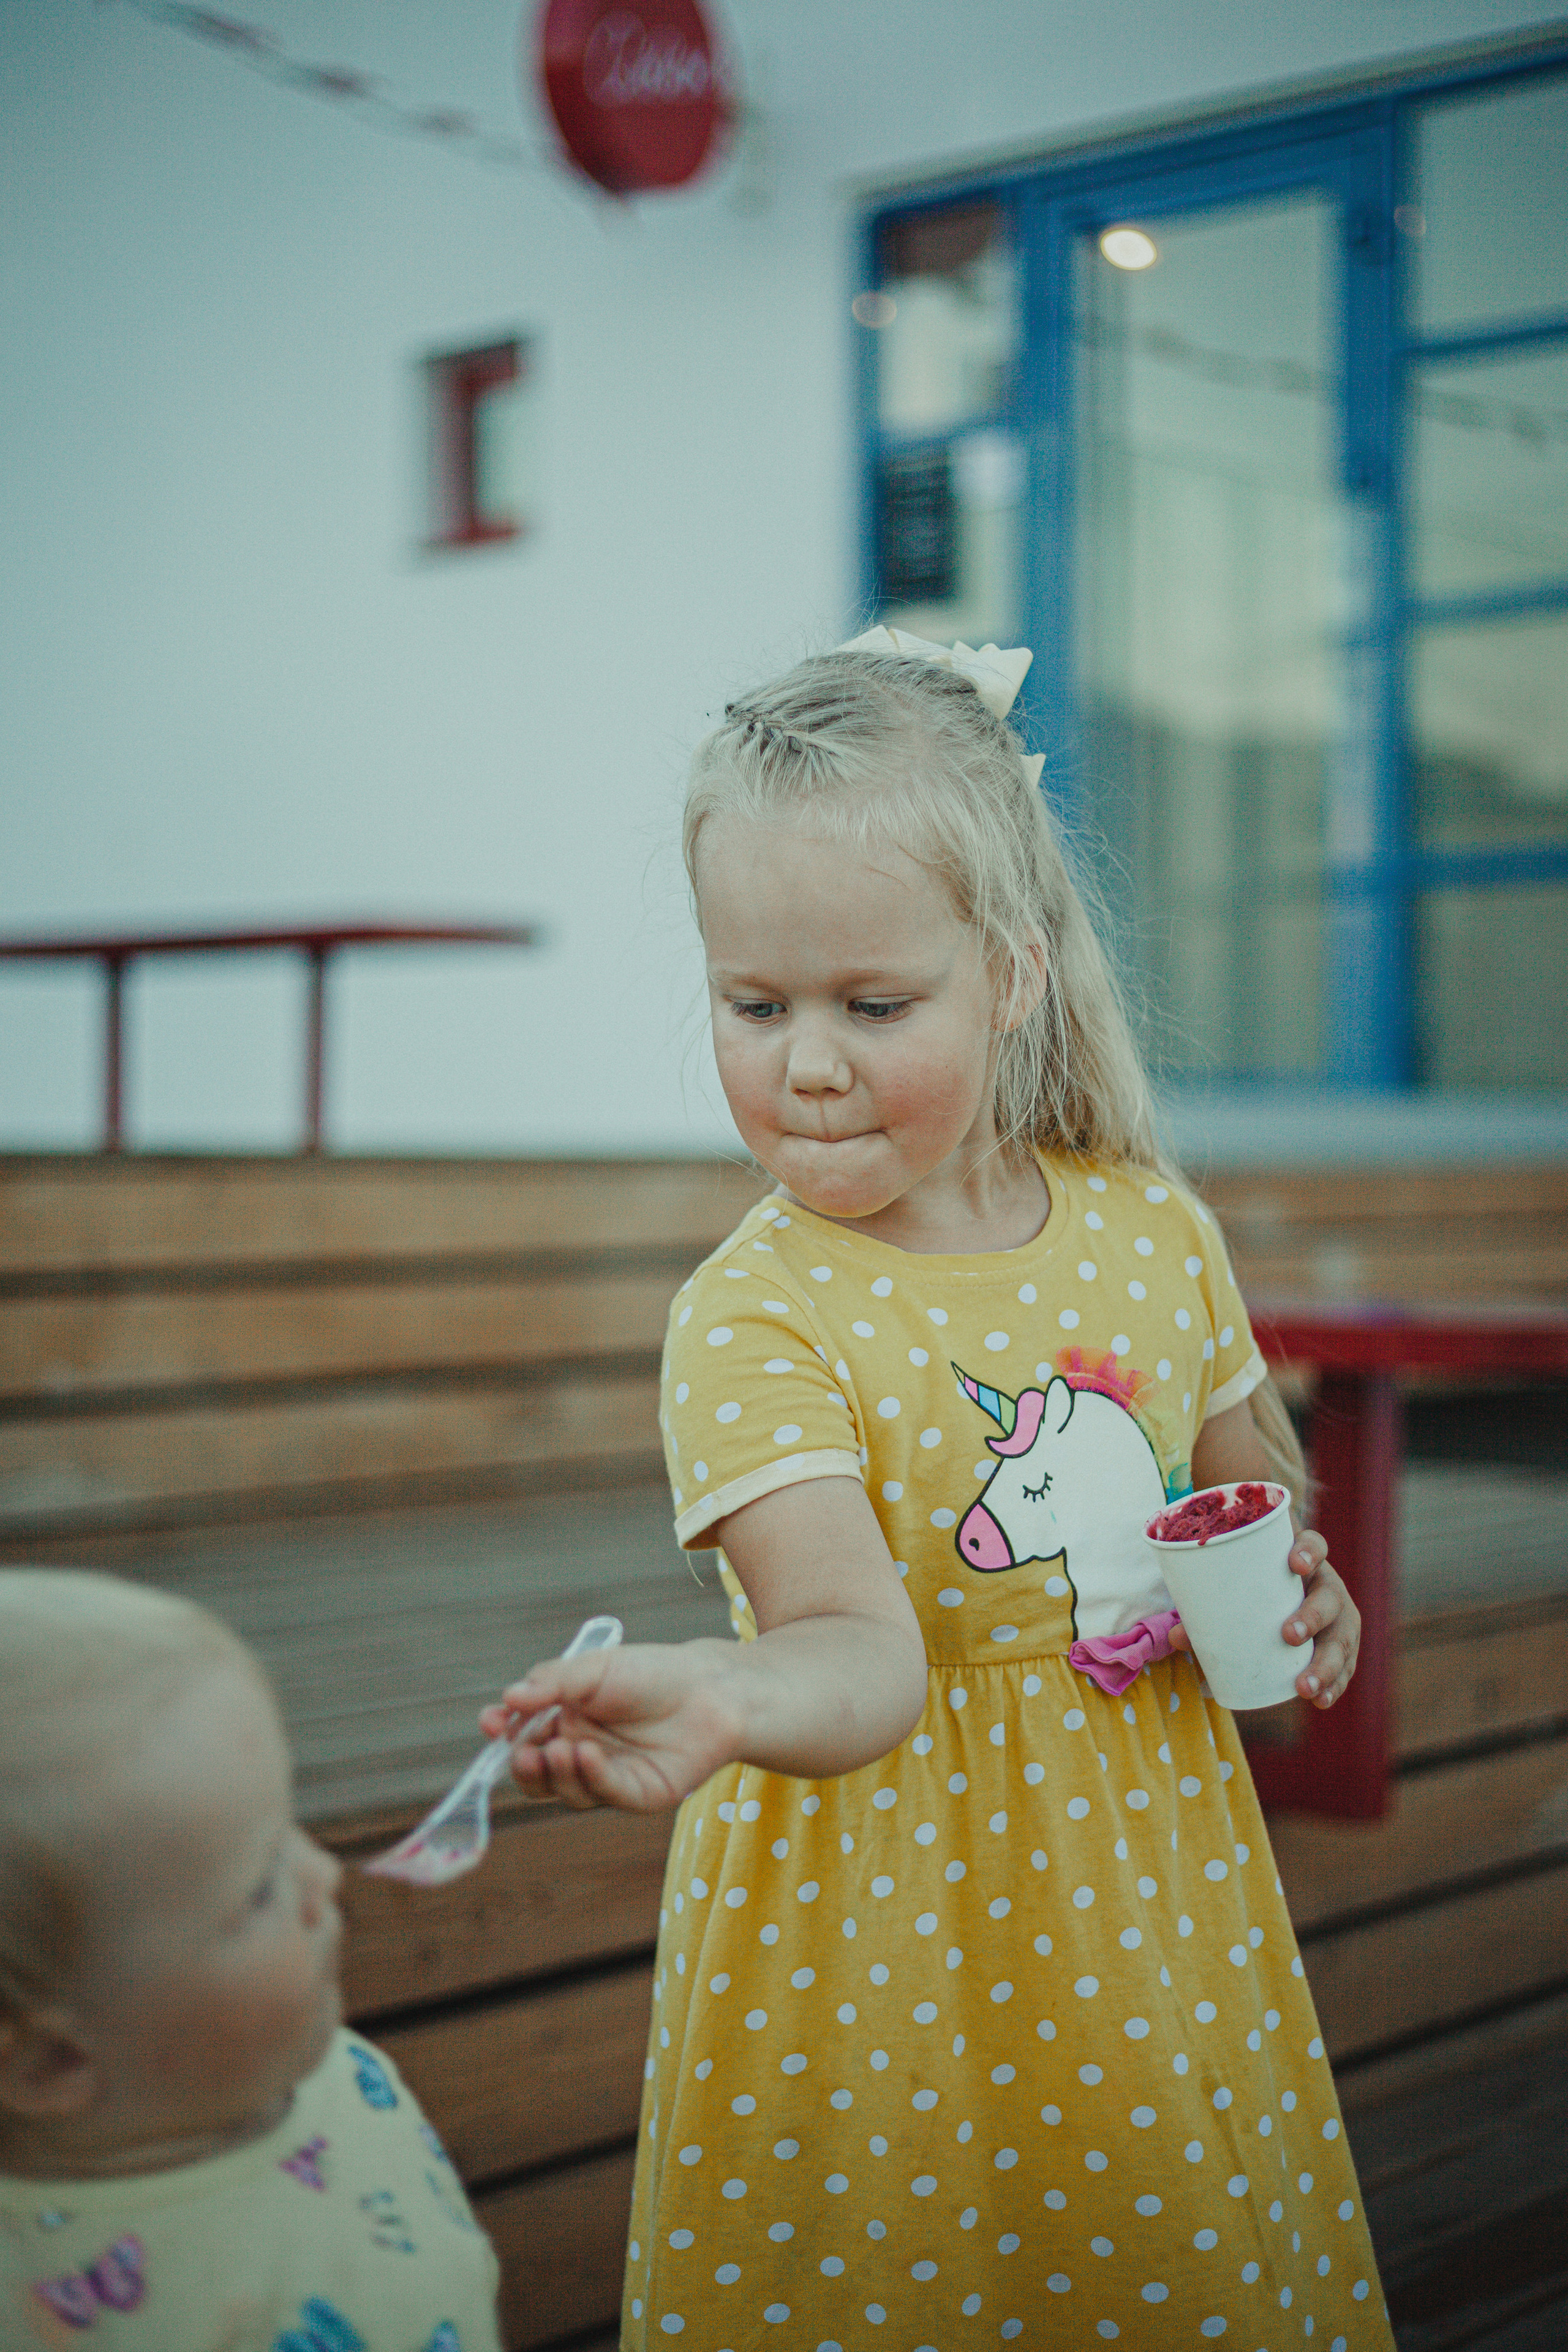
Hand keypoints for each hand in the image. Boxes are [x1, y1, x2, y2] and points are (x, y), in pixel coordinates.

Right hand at [478, 1639, 743, 1811]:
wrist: (711, 1689)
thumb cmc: (653, 1673)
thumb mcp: (596, 1668)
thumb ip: (552, 1683)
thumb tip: (508, 1699)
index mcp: (566, 1720)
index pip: (522, 1735)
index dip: (502, 1734)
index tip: (490, 1723)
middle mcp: (581, 1752)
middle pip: (536, 1774)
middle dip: (523, 1766)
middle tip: (521, 1752)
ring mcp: (607, 1777)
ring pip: (564, 1791)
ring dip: (555, 1773)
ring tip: (559, 1748)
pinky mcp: (636, 1795)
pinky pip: (603, 1795)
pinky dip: (589, 1777)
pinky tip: (587, 1755)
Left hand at [1166, 1529, 1359, 1707]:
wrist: (1278, 1599)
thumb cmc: (1251, 1589)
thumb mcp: (1235, 1591)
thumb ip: (1206, 1610)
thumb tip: (1176, 1637)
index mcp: (1304, 1560)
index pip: (1315, 1545)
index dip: (1309, 1551)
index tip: (1294, 1564)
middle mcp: (1327, 1586)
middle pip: (1330, 1597)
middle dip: (1313, 1616)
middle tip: (1288, 1634)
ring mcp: (1339, 1618)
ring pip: (1342, 1638)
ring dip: (1326, 1664)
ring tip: (1304, 1687)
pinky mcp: (1341, 1646)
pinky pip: (1345, 1666)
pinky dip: (1334, 1684)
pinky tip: (1321, 1701)